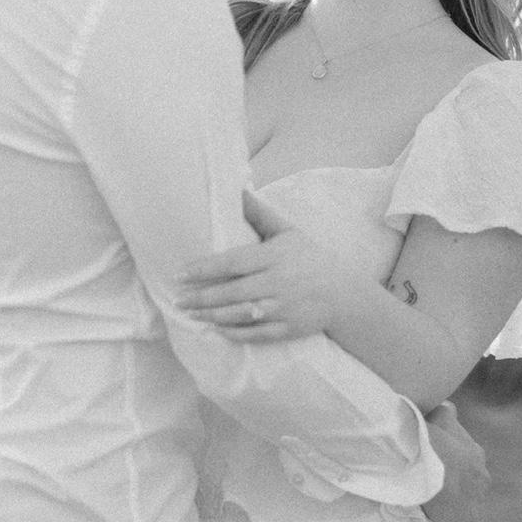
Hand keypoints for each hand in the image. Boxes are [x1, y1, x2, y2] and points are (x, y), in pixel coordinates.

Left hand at [174, 189, 343, 341]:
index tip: (180, 273)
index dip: (204, 269)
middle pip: (232, 292)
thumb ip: (259, 214)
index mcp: (274, 257)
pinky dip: (234, 334)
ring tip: (190, 314)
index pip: (233, 263)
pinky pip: (256, 334)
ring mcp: (283, 308)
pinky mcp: (287, 329)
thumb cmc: (309, 258)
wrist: (344, 293)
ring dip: (212, 316)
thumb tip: (238, 188)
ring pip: (240, 315)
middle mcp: (277, 283)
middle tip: (177, 299)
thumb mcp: (287, 232)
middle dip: (201, 297)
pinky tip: (216, 330)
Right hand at [420, 401, 488, 521]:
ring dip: (457, 509)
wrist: (431, 468)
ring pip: (470, 506)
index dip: (450, 455)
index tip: (438, 461)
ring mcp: (474, 501)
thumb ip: (442, 412)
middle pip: (471, 481)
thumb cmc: (428, 440)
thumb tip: (447, 404)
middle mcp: (480, 476)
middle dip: (457, 484)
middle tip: (434, 488)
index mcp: (473, 452)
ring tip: (440, 516)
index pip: (466, 452)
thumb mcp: (435, 417)